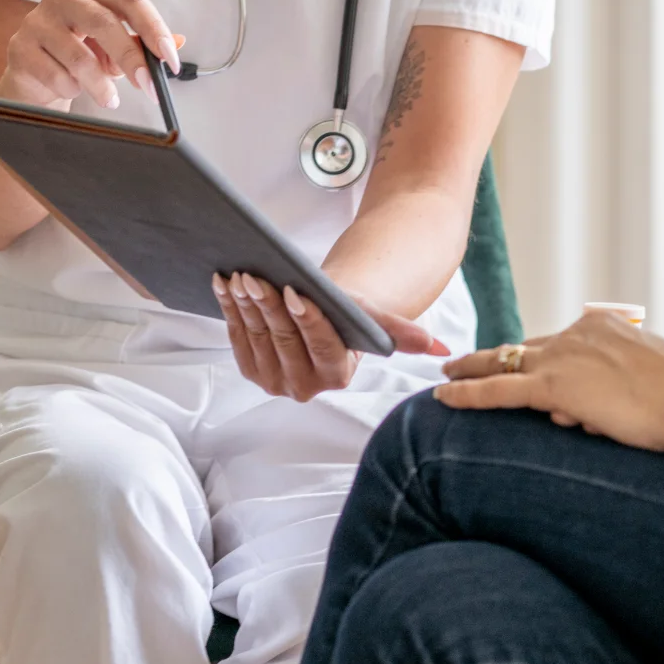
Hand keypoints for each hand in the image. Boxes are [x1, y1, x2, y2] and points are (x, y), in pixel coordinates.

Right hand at [0, 0, 182, 110]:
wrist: (32, 76)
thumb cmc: (77, 55)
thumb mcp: (113, 48)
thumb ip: (143, 43)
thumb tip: (179, 42)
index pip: (130, 0)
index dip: (154, 29)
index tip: (170, 58)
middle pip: (104, 22)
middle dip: (131, 58)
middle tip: (148, 85)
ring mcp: (37, 21)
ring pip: (79, 57)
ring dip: (100, 85)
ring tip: (108, 99)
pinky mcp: (20, 47)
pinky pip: (56, 76)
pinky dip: (71, 90)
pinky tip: (71, 89)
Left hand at [213, 273, 447, 400]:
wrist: (325, 321)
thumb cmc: (350, 317)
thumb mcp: (374, 320)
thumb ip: (402, 332)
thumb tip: (441, 348)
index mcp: (337, 377)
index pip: (321, 346)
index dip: (307, 319)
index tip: (296, 291)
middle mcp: (304, 387)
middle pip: (283, 340)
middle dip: (268, 306)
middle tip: (256, 276)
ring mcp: (275, 381)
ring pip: (257, 337)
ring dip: (244, 305)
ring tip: (239, 275)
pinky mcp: (252, 369)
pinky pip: (237, 337)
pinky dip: (228, 309)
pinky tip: (223, 284)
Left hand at [434, 310, 663, 452]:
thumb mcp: (653, 382)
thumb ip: (621, 388)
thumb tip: (595, 414)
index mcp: (604, 328)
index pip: (561, 344)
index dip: (541, 359)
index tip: (526, 363)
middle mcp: (577, 335)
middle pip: (525, 347)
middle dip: (494, 356)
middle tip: (465, 360)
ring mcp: (562, 358)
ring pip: (502, 363)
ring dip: (470, 370)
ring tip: (446, 376)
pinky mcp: (552, 386)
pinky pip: (498, 390)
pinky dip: (468, 393)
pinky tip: (444, 397)